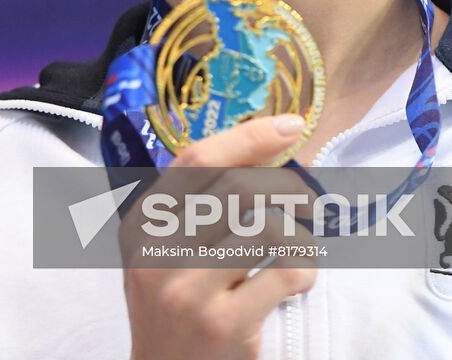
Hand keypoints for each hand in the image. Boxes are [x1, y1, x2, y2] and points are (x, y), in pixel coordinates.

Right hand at [120, 114, 316, 359]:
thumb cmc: (179, 309)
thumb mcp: (168, 252)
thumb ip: (200, 205)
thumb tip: (268, 148)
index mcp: (143, 225)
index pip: (198, 159)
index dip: (249, 136)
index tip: (289, 127)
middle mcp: (156, 254)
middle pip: (238, 187)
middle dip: (287, 186)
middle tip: (308, 202)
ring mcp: (186, 291)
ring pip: (266, 226)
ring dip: (299, 235)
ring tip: (301, 251)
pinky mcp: (221, 325)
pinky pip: (285, 272)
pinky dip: (306, 269)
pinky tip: (299, 280)